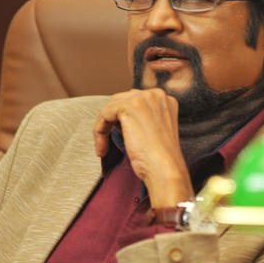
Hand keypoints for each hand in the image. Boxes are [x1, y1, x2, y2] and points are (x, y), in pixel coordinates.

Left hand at [93, 89, 193, 206]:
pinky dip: (99, 132)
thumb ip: (141, 119)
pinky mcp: (127, 106)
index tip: (119, 137)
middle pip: (121, 101)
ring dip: (103, 128)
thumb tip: (119, 120)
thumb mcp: (153, 131)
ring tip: (104, 148)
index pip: (134, 102)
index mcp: (164, 99)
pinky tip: (102, 148)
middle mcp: (155, 94)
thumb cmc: (160, 157)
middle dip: (112, 122)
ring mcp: (142, 98)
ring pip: (111, 108)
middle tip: (107, 142)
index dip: (123, 120)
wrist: (164, 168)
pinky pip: (104, 115)